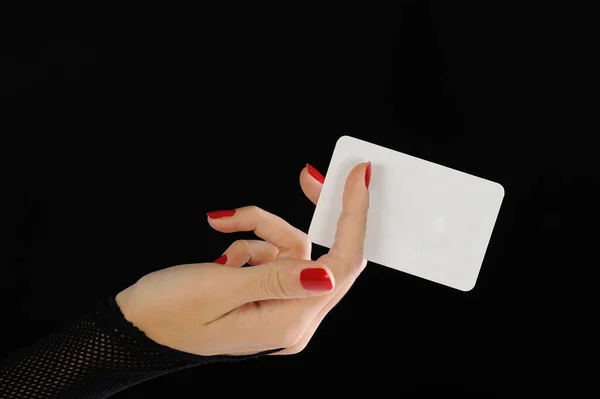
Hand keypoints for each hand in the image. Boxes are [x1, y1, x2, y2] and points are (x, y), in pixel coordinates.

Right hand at [116, 162, 369, 355]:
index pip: (340, 267)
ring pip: (290, 250)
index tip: (355, 178)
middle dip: (302, 216)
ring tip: (222, 223)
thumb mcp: (216, 288)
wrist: (136, 328)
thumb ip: (275, 278)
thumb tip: (324, 273)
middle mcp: (290, 322)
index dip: (353, 219)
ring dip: (260, 229)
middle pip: (319, 255)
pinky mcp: (267, 300)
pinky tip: (222, 255)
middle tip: (306, 176)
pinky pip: (272, 257)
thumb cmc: (165, 312)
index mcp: (286, 323)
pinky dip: (250, 243)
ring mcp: (279, 311)